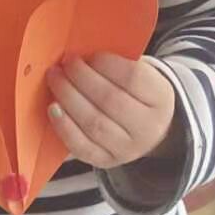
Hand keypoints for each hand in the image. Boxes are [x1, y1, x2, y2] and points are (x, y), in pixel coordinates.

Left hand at [47, 53, 178, 171]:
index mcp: (160, 98)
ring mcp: (127, 148)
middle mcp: (147, 127)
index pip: (133, 78)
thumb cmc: (138, 94)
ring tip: (55, 79)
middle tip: (65, 63)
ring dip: (68, 98)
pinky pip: (82, 147)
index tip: (88, 54)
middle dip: (82, 78)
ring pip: (94, 123)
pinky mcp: (106, 161)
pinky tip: (53, 108)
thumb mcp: (142, 75)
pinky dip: (64, 127)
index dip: (107, 64)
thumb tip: (82, 53)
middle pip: (110, 100)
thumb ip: (118, 64)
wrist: (150, 131)